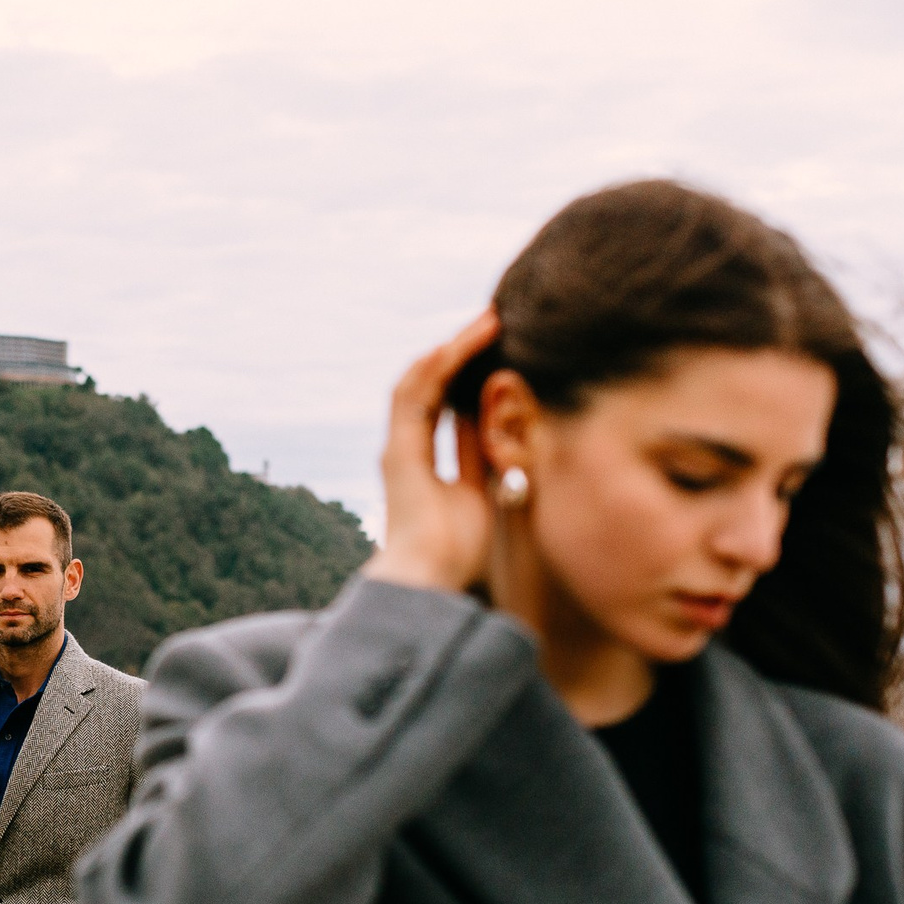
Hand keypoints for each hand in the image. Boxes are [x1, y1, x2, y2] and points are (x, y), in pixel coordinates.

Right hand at [362, 311, 501, 594]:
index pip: (447, 408)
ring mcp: (398, 448)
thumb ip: (486, 459)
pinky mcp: (398, 450)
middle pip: (432, 388)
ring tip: (485, 324)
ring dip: (452, 350)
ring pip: (421, 382)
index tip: (500, 351)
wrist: (427, 579)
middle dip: (461, 354)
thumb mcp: (484, 494)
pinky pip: (414, 396)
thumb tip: (505, 430)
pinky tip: (458, 345)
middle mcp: (406, 451)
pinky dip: (435, 368)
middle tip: (494, 325)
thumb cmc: (456, 552)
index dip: (470, 377)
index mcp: (426, 465)